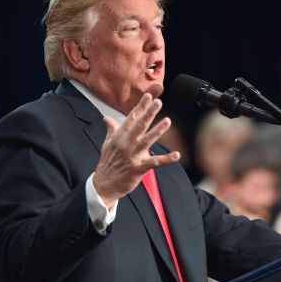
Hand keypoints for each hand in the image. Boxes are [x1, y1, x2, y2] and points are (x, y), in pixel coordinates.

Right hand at [92, 93, 179, 207]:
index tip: (148, 96)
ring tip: (167, 121)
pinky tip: (176, 155)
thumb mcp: (107, 144)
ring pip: (147, 140)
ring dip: (158, 131)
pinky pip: (154, 162)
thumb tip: (107, 118)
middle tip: (158, 103)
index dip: (140, 107)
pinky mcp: (138, 168)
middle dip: (149, 113)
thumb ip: (111, 130)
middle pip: (140, 126)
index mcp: (119, 137)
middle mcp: (126, 144)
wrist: (103, 185)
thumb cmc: (107, 164)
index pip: (131, 118)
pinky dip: (166, 159)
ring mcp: (132, 155)